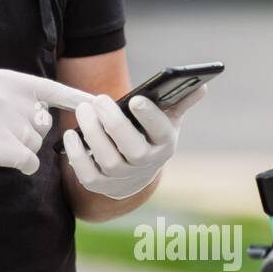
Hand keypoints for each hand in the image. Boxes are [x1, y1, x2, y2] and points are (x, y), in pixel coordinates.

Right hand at [0, 69, 92, 181]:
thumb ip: (12, 99)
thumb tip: (46, 116)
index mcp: (0, 79)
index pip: (49, 89)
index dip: (77, 100)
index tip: (101, 106)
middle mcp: (1, 94)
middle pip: (41, 124)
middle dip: (28, 136)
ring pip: (34, 144)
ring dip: (19, 152)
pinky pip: (27, 161)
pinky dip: (22, 166)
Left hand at [61, 85, 206, 199]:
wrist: (134, 173)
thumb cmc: (149, 136)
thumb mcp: (166, 119)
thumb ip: (180, 101)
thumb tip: (202, 85)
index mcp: (164, 144)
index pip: (162, 132)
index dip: (150, 117)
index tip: (136, 99)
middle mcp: (146, 164)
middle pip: (132, 148)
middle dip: (114, 123)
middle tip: (98, 100)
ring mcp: (123, 177)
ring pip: (108, 159)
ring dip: (92, 133)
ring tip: (83, 110)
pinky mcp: (101, 186)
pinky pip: (86, 174)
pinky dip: (77, 155)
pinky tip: (70, 134)